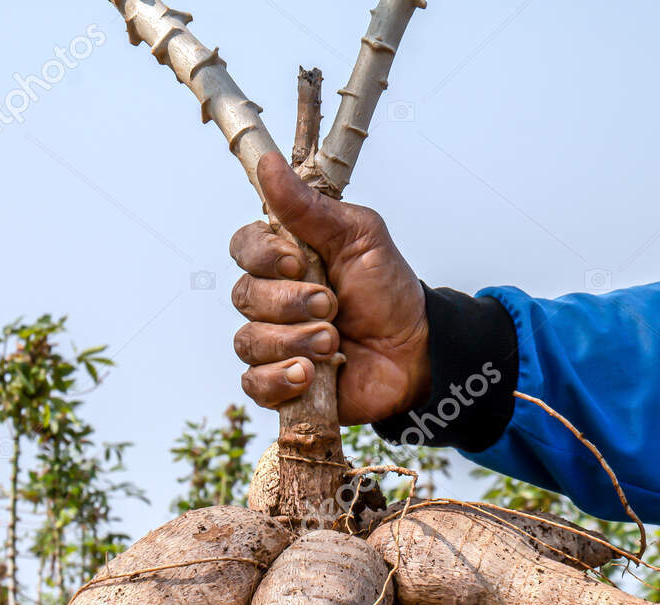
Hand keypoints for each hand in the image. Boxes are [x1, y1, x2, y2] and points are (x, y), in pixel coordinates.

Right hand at [229, 153, 429, 425]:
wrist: (415, 351)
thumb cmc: (388, 292)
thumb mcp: (359, 238)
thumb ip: (309, 207)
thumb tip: (268, 165)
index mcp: (285, 259)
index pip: (244, 248)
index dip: (263, 256)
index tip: (298, 261)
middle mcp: (271, 299)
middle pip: (245, 296)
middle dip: (290, 302)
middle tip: (333, 306)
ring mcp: (273, 343)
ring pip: (249, 341)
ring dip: (293, 340)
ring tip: (333, 343)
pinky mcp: (280, 384)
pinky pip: (254, 384)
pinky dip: (279, 379)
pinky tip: (309, 374)